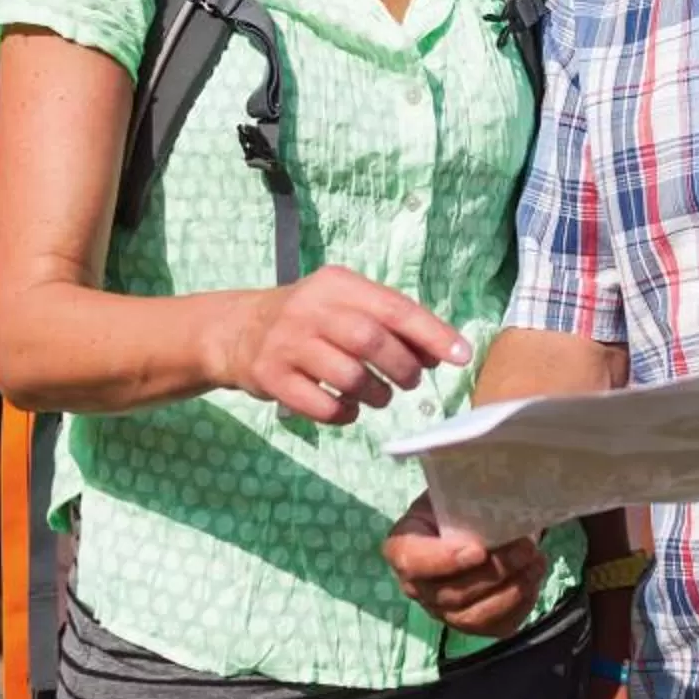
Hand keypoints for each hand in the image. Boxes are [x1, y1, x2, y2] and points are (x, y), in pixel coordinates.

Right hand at [209, 265, 472, 425]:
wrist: (238, 330)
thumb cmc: (309, 319)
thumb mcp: (345, 304)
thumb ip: (390, 322)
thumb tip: (439, 352)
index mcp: (337, 284)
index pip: (394, 307)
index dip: (431, 333)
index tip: (460, 355)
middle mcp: (309, 309)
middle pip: (371, 341)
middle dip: (402, 368)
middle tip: (410, 382)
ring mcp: (286, 343)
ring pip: (348, 376)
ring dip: (376, 394)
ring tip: (380, 396)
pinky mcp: (270, 377)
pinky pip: (320, 405)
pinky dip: (344, 414)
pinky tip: (348, 409)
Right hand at [382, 491, 548, 637]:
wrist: (475, 521)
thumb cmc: (461, 502)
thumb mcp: (456, 488)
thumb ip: (464, 490)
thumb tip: (494, 481)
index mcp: (404, 546)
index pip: (411, 561)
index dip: (443, 561)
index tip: (478, 550)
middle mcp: (417, 586)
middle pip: (451, 594)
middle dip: (494, 572)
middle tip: (526, 547)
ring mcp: (443, 610)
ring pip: (474, 616)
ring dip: (512, 590)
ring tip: (537, 562)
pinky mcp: (473, 624)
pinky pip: (496, 626)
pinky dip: (520, 604)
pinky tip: (533, 577)